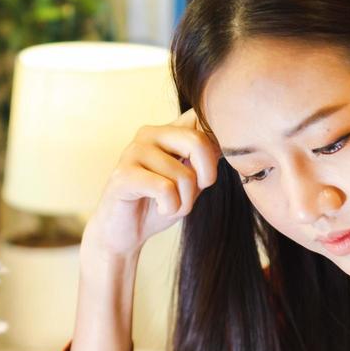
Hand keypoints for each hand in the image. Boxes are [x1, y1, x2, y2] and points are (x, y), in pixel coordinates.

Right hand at [81, 110, 220, 258]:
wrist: (125, 232)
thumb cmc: (160, 204)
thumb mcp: (192, 181)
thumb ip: (206, 159)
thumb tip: (226, 142)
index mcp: (168, 130)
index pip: (202, 118)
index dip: (218, 145)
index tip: (210, 171)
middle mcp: (150, 133)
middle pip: (198, 142)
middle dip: (206, 177)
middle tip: (193, 195)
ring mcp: (134, 151)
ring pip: (183, 174)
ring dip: (185, 202)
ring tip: (170, 206)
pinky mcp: (123, 175)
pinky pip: (165, 189)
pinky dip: (170, 207)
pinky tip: (161, 209)